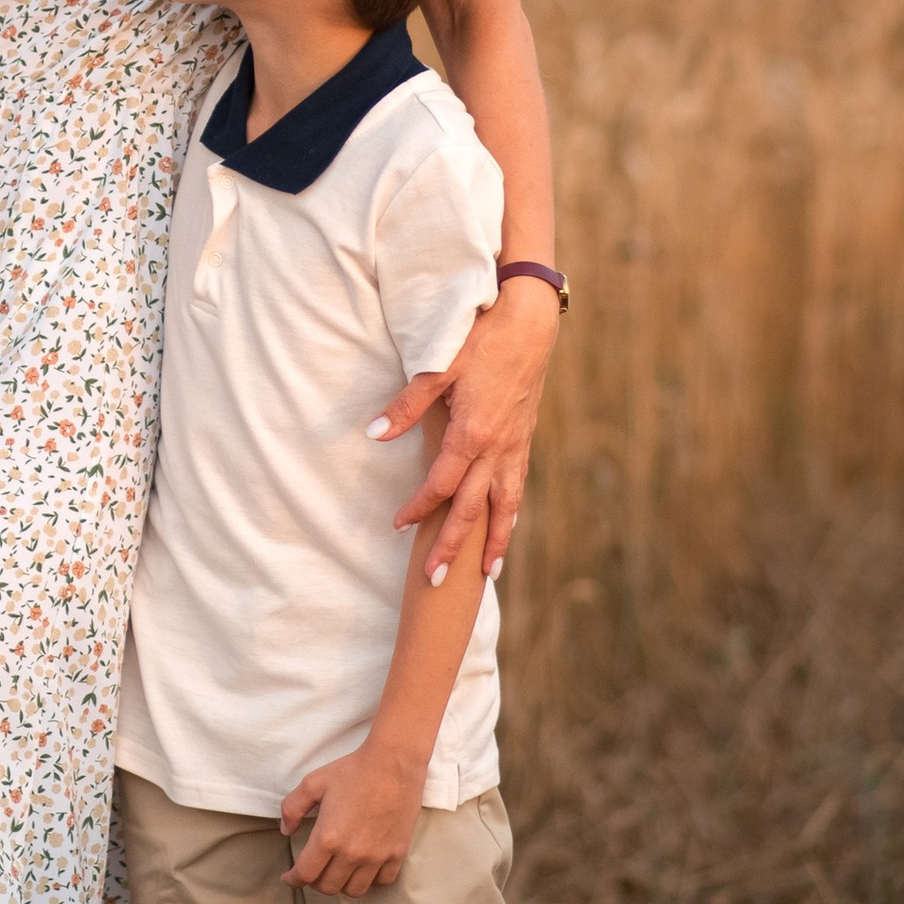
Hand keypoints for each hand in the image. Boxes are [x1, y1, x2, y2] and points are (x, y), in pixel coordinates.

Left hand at [282, 739, 427, 895]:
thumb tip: (286, 831)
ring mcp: (376, 856)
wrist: (393, 763)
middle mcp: (352, 853)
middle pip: (328, 887)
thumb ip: (292, 808)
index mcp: (328, 838)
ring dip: (342, 884)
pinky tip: (364, 868)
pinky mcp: (397, 853)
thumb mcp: (313, 783)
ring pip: (354, 890)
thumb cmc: (352, 770)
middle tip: (313, 869)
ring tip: (337, 871)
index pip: (305, 874)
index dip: (293, 880)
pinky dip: (370, 880)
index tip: (289, 878)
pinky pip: (382, 882)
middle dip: (315, 882)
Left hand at [371, 279, 559, 574]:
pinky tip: (508, 526)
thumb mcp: (438, 367)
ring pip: (505, 505)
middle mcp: (498, 448)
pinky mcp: (525, 438)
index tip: (398, 526)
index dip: (418, 508)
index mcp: (473, 434)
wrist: (530, 321)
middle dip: (454, 547)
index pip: (441, 484)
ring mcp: (516, 446)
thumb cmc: (481, 339)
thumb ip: (406, 406)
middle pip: (473, 509)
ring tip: (487, 574)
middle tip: (436, 582)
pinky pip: (518, 486)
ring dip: (494, 541)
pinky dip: (512, 512)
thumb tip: (373, 435)